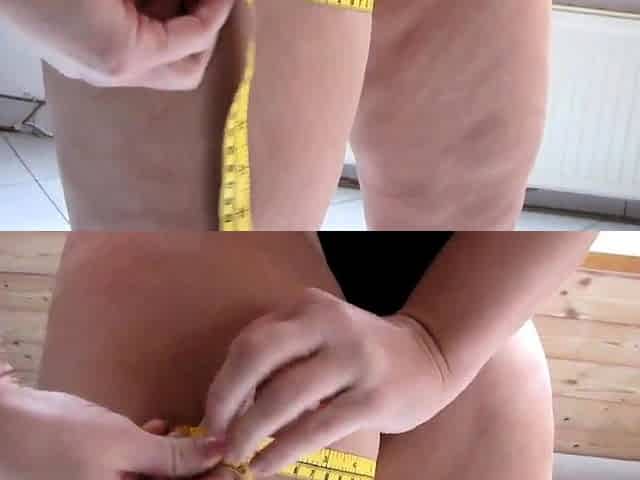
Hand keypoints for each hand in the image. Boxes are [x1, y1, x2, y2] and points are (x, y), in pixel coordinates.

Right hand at [0, 0, 233, 89]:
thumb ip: (164, 1)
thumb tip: (211, 2)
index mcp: (123, 55)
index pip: (193, 41)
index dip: (216, 11)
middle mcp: (112, 73)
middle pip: (183, 73)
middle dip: (203, 36)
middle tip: (207, 2)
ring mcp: (93, 70)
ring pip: (158, 66)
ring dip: (175, 31)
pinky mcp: (78, 59)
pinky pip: (131, 54)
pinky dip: (147, 29)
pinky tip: (142, 2)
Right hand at [0, 385, 225, 478]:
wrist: (3, 428)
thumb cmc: (59, 441)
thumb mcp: (122, 447)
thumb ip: (173, 457)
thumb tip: (221, 452)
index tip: (242, 460)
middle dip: (203, 468)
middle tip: (225, 439)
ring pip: (162, 478)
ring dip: (182, 457)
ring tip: (198, 432)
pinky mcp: (103, 471)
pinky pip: (140, 467)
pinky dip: (156, 449)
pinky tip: (161, 427)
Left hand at [203, 288, 453, 476]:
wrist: (426, 356)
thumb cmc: (358, 352)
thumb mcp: (318, 336)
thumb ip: (278, 356)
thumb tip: (227, 403)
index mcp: (308, 307)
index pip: (249, 341)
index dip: (222, 383)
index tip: (211, 418)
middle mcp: (329, 324)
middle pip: (258, 354)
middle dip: (226, 399)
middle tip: (216, 435)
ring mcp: (354, 358)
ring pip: (285, 394)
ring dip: (251, 430)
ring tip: (236, 456)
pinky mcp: (374, 396)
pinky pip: (317, 426)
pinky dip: (284, 449)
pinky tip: (266, 464)